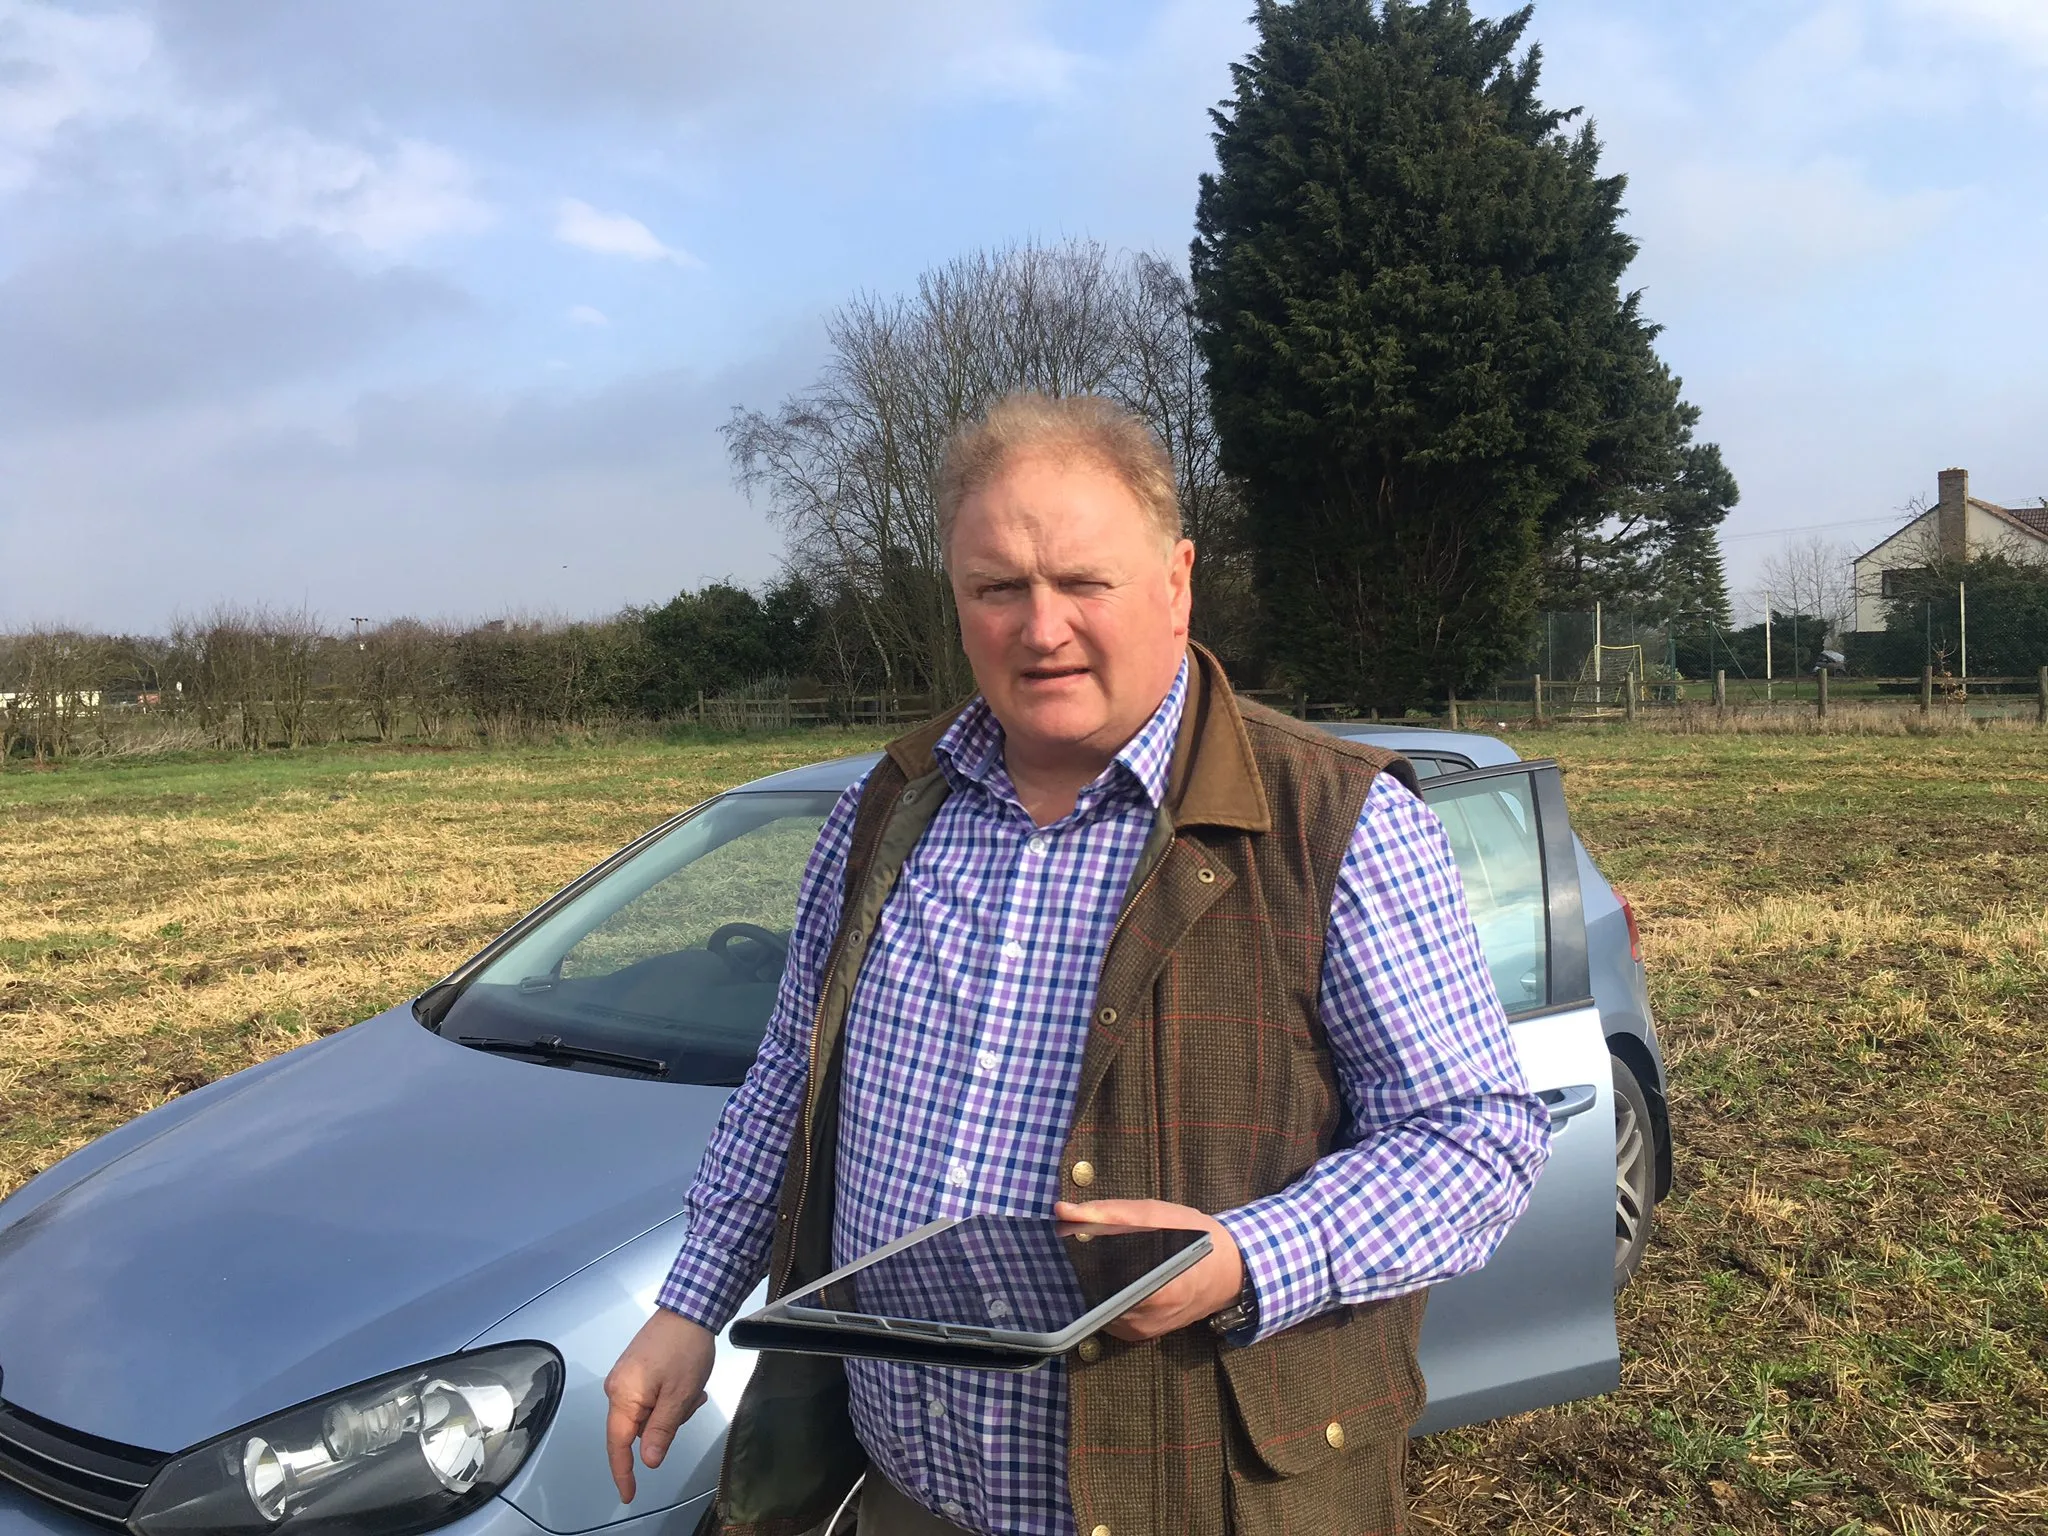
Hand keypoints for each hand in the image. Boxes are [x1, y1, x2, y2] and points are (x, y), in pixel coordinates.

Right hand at [603, 1309, 715, 1502]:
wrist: (690, 1308)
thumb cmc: (684, 1347)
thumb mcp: (679, 1395)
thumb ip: (662, 1430)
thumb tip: (648, 1461)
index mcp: (623, 1396)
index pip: (618, 1445)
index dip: (623, 1473)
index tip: (629, 1494)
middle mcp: (618, 1388)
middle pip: (639, 1428)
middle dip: (668, 1423)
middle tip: (691, 1400)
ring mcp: (627, 1377)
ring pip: (649, 1413)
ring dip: (674, 1408)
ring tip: (692, 1387)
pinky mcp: (637, 1370)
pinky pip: (651, 1398)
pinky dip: (671, 1397)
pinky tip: (687, 1382)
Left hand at [1053, 1198, 1244, 1341]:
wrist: (1230, 1271)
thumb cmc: (1195, 1237)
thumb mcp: (1155, 1214)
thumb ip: (1107, 1213)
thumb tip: (1063, 1211)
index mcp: (1155, 1290)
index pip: (1098, 1280)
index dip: (1080, 1260)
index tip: (1069, 1242)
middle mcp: (1144, 1319)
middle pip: (1094, 1294)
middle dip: (1084, 1270)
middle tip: (1079, 1246)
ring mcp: (1140, 1333)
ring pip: (1098, 1306)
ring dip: (1093, 1284)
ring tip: (1095, 1259)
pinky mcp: (1138, 1337)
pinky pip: (1108, 1315)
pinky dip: (1104, 1296)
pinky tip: (1108, 1277)